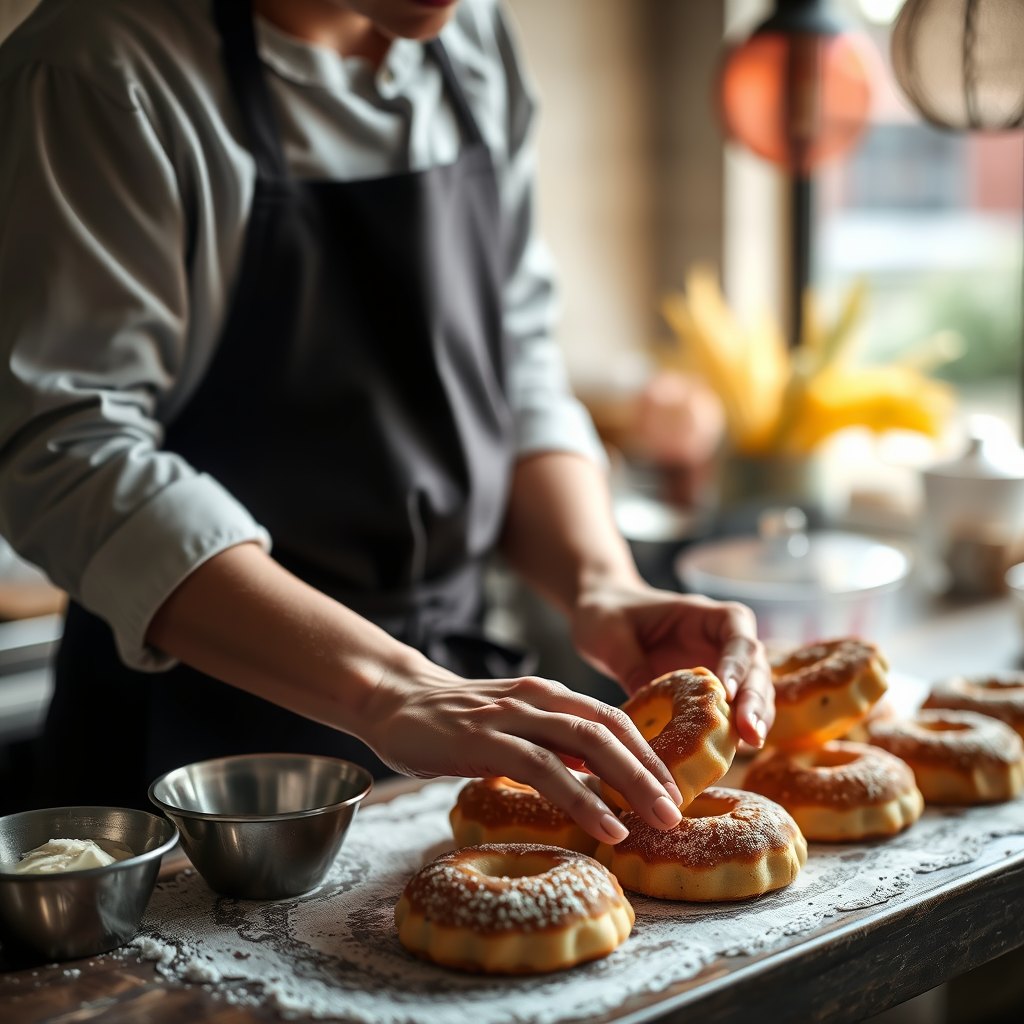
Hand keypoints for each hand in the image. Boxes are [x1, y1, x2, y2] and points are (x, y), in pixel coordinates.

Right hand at [362, 660, 685, 843]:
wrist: (394, 699)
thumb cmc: (453, 720)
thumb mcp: (512, 726)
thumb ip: (551, 742)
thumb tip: (597, 775)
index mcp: (548, 695)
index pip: (612, 719)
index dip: (648, 753)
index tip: (673, 790)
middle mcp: (537, 698)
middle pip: (609, 730)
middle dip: (650, 771)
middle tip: (677, 811)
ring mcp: (511, 716)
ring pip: (585, 744)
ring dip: (629, 783)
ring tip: (658, 821)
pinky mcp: (484, 740)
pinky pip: (543, 769)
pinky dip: (580, 797)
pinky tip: (605, 824)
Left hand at [569, 581, 773, 747]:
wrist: (601, 616)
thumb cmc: (606, 615)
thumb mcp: (612, 634)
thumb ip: (631, 665)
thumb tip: (648, 708)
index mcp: (703, 614)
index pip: (736, 632)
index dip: (737, 661)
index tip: (727, 690)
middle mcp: (721, 639)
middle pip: (755, 666)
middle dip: (756, 699)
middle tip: (750, 733)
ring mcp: (721, 665)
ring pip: (754, 691)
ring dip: (756, 717)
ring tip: (750, 745)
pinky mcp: (711, 691)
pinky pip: (733, 710)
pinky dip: (736, 729)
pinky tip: (733, 752)